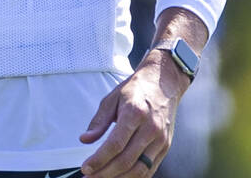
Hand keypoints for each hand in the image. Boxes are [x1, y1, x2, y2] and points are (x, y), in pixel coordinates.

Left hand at [78, 51, 188, 176]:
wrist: (164, 83)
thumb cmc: (135, 89)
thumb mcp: (112, 99)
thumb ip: (99, 121)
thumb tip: (85, 139)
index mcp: (134, 113)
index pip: (116, 144)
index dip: (100, 159)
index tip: (86, 168)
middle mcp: (151, 129)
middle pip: (127, 160)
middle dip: (105, 173)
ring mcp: (161, 140)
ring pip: (140, 169)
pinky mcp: (166, 147)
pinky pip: (150, 168)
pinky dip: (135, 177)